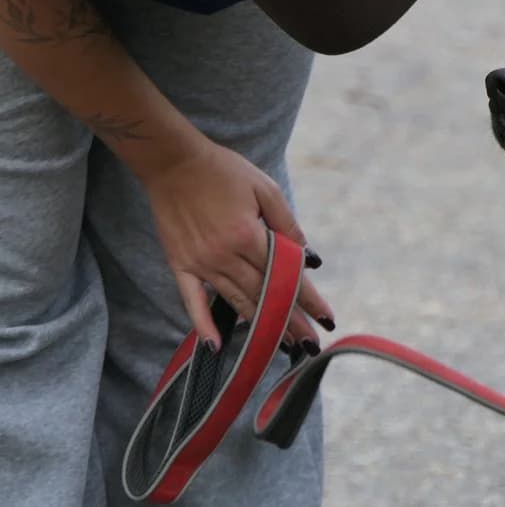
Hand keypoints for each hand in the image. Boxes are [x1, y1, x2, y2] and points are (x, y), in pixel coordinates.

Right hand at [141, 138, 334, 354]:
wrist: (173, 161)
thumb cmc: (224, 171)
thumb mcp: (266, 189)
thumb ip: (287, 224)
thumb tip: (308, 258)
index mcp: (249, 235)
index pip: (287, 276)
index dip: (309, 300)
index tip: (328, 319)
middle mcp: (224, 255)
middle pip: (265, 296)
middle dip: (290, 321)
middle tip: (310, 344)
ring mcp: (200, 263)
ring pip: (236, 301)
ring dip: (259, 327)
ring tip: (281, 347)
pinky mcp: (179, 264)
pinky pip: (191, 301)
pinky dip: (203, 324)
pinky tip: (216, 346)